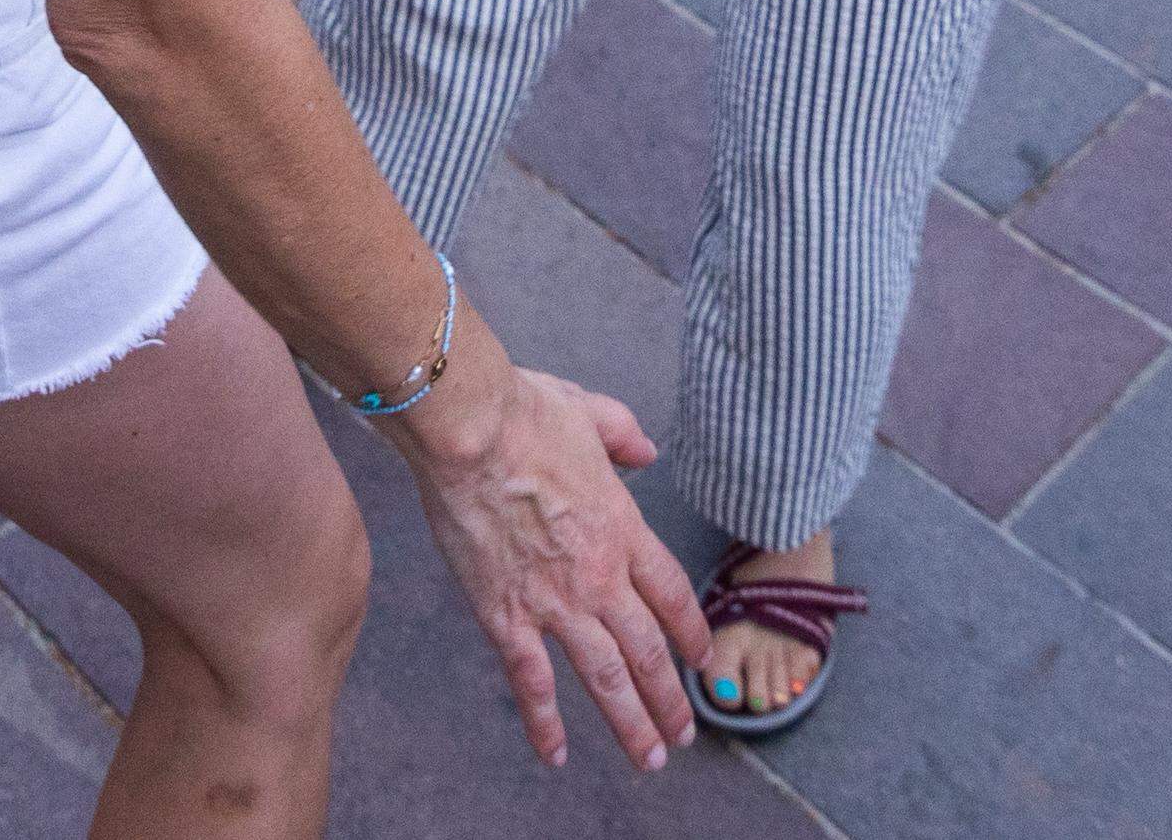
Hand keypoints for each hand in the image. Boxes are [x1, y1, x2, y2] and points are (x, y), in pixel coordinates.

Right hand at [401, 363, 709, 771]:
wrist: (470, 431)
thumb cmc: (525, 414)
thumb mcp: (591, 411)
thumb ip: (625, 435)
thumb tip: (647, 450)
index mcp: (624, 529)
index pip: (672, 596)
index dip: (691, 634)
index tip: (700, 663)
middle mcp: (600, 576)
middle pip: (649, 651)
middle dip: (670, 699)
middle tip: (684, 735)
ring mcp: (555, 602)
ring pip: (606, 678)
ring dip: (632, 723)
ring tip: (650, 759)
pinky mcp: (506, 616)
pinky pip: (532, 682)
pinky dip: (545, 723)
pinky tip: (557, 755)